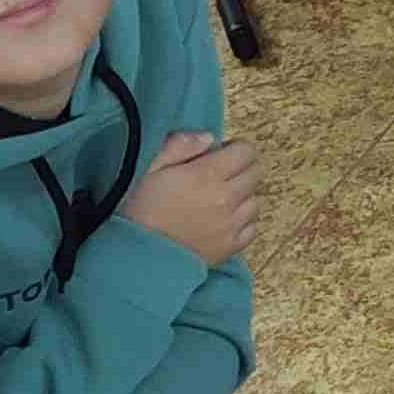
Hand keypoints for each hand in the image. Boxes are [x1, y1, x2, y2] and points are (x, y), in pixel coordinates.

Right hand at [121, 126, 258, 266]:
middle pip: (255, 173)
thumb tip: (209, 138)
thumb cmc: (139, 210)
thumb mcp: (149, 168)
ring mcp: (231, 224)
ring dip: (243, 195)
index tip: (222, 153)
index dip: (236, 148)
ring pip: (255, 200)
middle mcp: (226, 198)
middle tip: (222, 174)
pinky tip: (224, 221)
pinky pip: (252, 227)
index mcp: (207, 174)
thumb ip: (180, 146)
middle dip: (242, 168)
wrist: (137, 255)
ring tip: (221, 199)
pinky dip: (243, 222)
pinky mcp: (231, 246)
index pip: (246, 152)